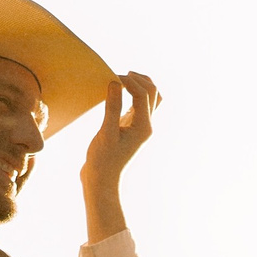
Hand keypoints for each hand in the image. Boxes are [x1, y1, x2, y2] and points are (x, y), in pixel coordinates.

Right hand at [80, 72, 159, 242]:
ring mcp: (139, 127)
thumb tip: (116, 82)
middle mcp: (146, 126)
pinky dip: (132, 95)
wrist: (102, 182)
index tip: (111, 77)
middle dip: (139, 80)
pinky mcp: (130, 128)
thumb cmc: (103, 161)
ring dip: (140, 86)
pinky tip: (117, 93)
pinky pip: (138, 106)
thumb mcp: (105, 133)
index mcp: (144, 127)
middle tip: (120, 74)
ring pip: (150, 99)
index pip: (143, 94)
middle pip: (154, 93)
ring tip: (123, 79)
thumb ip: (112, 107)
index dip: (129, 81)